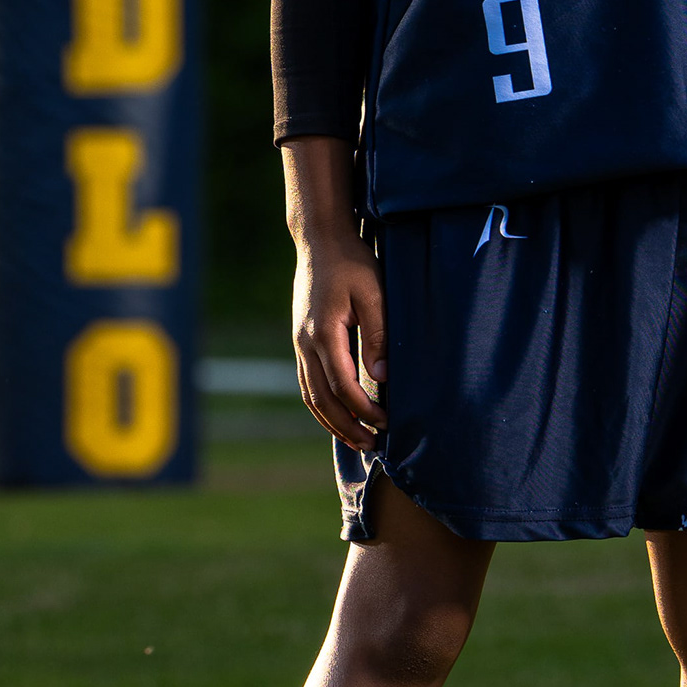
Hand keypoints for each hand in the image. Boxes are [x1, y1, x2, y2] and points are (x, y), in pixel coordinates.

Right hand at [291, 225, 388, 446]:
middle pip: (322, 399)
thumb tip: (382, 379)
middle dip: (347, 426)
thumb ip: (378, 336)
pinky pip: (307, 382)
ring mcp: (299, 342)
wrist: (320, 240)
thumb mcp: (374, 294)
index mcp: (323, 333)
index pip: (343, 385)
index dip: (364, 409)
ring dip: (332, 422)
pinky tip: (338, 415)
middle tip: (372, 445)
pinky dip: (321, 405)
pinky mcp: (301, 340)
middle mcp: (305, 343)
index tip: (386, 422)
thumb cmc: (352, 263)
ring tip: (357, 440)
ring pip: (310, 395)